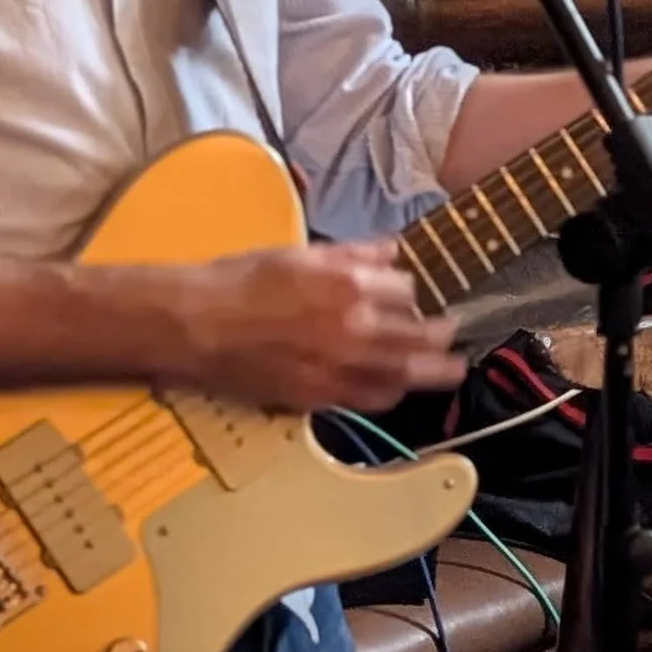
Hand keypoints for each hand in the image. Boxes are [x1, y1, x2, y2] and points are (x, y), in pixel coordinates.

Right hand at [168, 239, 464, 410]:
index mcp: (349, 285)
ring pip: (403, 373)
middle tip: (455, 333)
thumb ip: (354, 254)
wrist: (197, 323)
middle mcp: (352, 327)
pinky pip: (370, 399)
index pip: (405, 290)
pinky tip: (399, 389)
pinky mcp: (319, 396)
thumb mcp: (302, 253)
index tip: (412, 296)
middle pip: (418, 335)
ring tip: (450, 369)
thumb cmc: (242, 282)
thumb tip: (391, 251)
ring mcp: (339, 366)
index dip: (409, 292)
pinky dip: (391, 393)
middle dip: (442, 334)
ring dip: (432, 371)